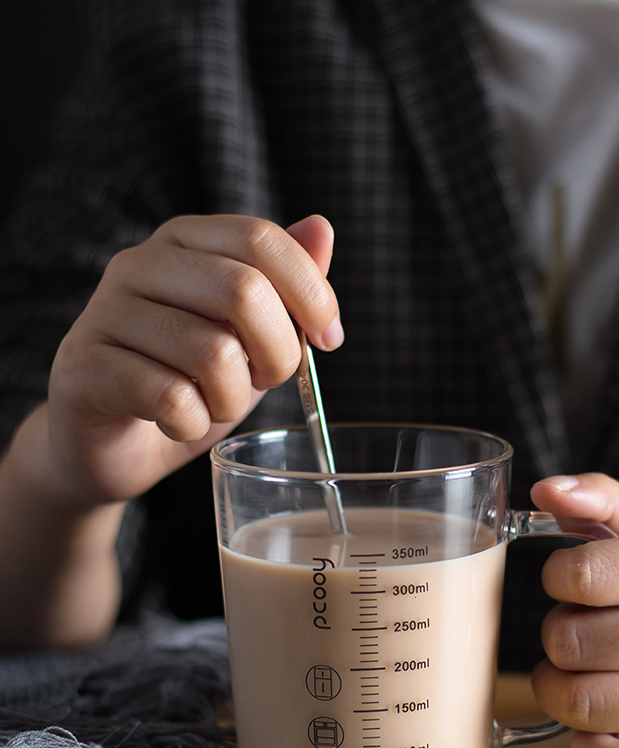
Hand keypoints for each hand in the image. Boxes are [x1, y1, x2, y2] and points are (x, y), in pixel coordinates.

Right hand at [38, 214, 342, 506]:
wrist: (109, 444)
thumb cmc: (185, 384)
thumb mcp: (248, 338)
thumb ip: (283, 288)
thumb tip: (321, 227)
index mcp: (182, 243)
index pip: (259, 238)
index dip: (310, 292)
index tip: (329, 339)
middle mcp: (138, 264)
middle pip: (243, 291)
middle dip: (277, 353)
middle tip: (264, 382)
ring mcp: (104, 313)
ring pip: (212, 352)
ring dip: (231, 399)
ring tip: (213, 407)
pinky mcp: (83, 368)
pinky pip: (171, 397)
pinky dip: (193, 424)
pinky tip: (180, 424)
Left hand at [528, 473, 618, 747]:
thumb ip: (607, 501)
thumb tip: (545, 487)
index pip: (581, 575)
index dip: (556, 577)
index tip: (571, 582)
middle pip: (571, 642)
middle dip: (556, 635)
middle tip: (578, 631)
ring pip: (584, 705)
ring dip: (558, 691)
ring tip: (577, 674)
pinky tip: (595, 726)